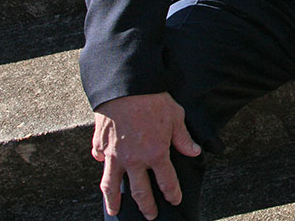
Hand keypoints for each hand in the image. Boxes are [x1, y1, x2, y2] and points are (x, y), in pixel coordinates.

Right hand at [91, 92, 200, 218]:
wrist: (126, 86)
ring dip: (113, 201)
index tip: (175, 200)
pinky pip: (100, 160)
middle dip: (147, 206)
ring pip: (112, 186)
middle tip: (150, 216)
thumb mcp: (176, 116)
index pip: (167, 181)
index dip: (172, 193)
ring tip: (115, 211)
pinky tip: (104, 171)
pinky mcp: (100, 145)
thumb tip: (194, 152)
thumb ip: (183, 138)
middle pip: (140, 192)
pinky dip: (102, 168)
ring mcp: (114, 155)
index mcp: (156, 154)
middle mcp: (134, 160)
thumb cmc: (154, 99)